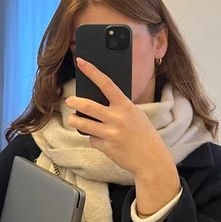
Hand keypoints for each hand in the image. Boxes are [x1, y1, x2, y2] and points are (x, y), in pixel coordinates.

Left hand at [65, 58, 173, 178]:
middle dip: (73, 102)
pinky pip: (91, 139)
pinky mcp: (105, 147)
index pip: (106, 84)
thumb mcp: (135, 114)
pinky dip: (92, 137)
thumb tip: (99, 99)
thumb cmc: (144, 134)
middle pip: (87, 105)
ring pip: (82, 124)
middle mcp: (116, 118)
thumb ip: (119, 106)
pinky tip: (100, 139)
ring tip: (73, 119)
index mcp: (125, 106)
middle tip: (69, 101)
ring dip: (74, 120)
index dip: (92, 71)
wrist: (151, 159)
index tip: (81, 62)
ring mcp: (110, 133)